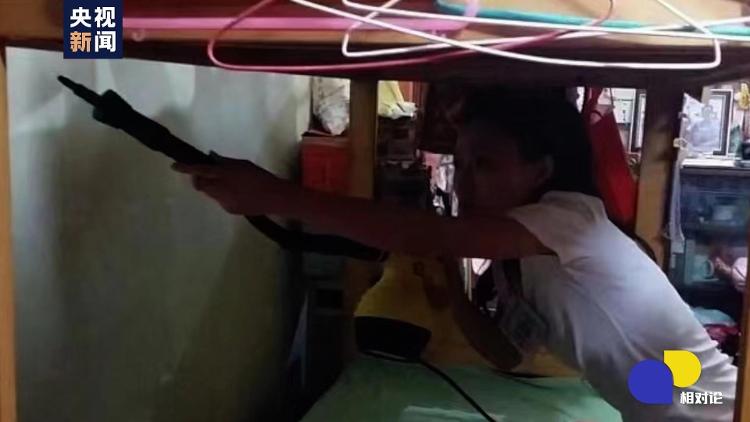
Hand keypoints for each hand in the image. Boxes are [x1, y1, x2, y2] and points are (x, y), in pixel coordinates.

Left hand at [171, 154, 289, 214]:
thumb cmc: (261, 177)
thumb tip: (212, 158)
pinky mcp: (229, 210)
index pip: (201, 170)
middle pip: (200, 185)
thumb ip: (226, 162)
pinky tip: (236, 194)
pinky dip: (221, 195)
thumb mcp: (243, 164)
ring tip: (227, 183)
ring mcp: (224, 201)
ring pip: (209, 193)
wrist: (275, 198)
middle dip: (199, 179)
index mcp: (226, 174)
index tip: (174, 166)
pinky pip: (219, 200)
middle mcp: (222, 189)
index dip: (186, 168)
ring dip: (212, 186)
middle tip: (207, 174)